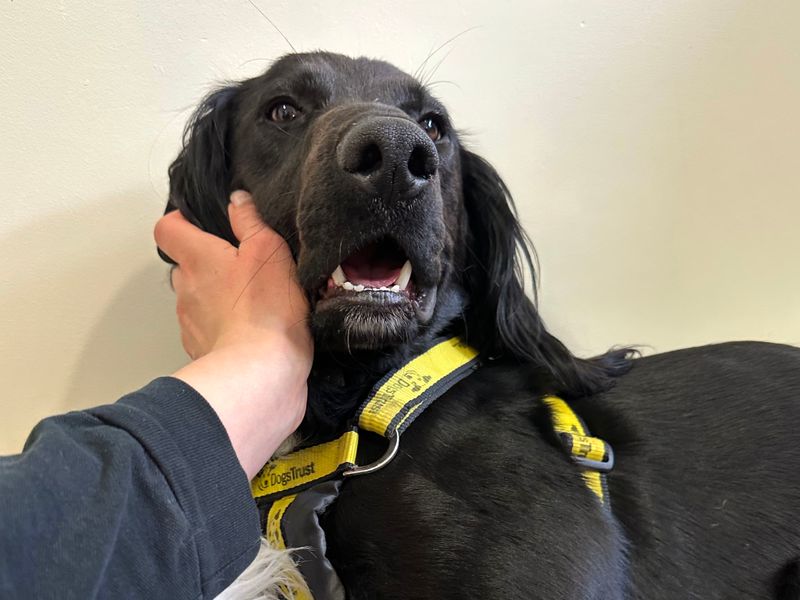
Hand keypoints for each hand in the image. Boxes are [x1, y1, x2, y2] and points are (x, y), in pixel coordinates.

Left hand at [154, 191, 311, 477]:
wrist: (261, 374)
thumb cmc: (265, 309)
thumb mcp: (268, 250)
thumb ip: (250, 221)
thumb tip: (236, 200)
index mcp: (197, 257)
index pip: (167, 228)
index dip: (181, 221)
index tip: (202, 223)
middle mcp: (186, 289)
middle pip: (184, 266)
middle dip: (207, 263)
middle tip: (240, 265)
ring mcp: (190, 323)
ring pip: (196, 300)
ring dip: (217, 298)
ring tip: (253, 301)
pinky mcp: (202, 352)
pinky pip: (208, 331)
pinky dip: (224, 328)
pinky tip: (253, 330)